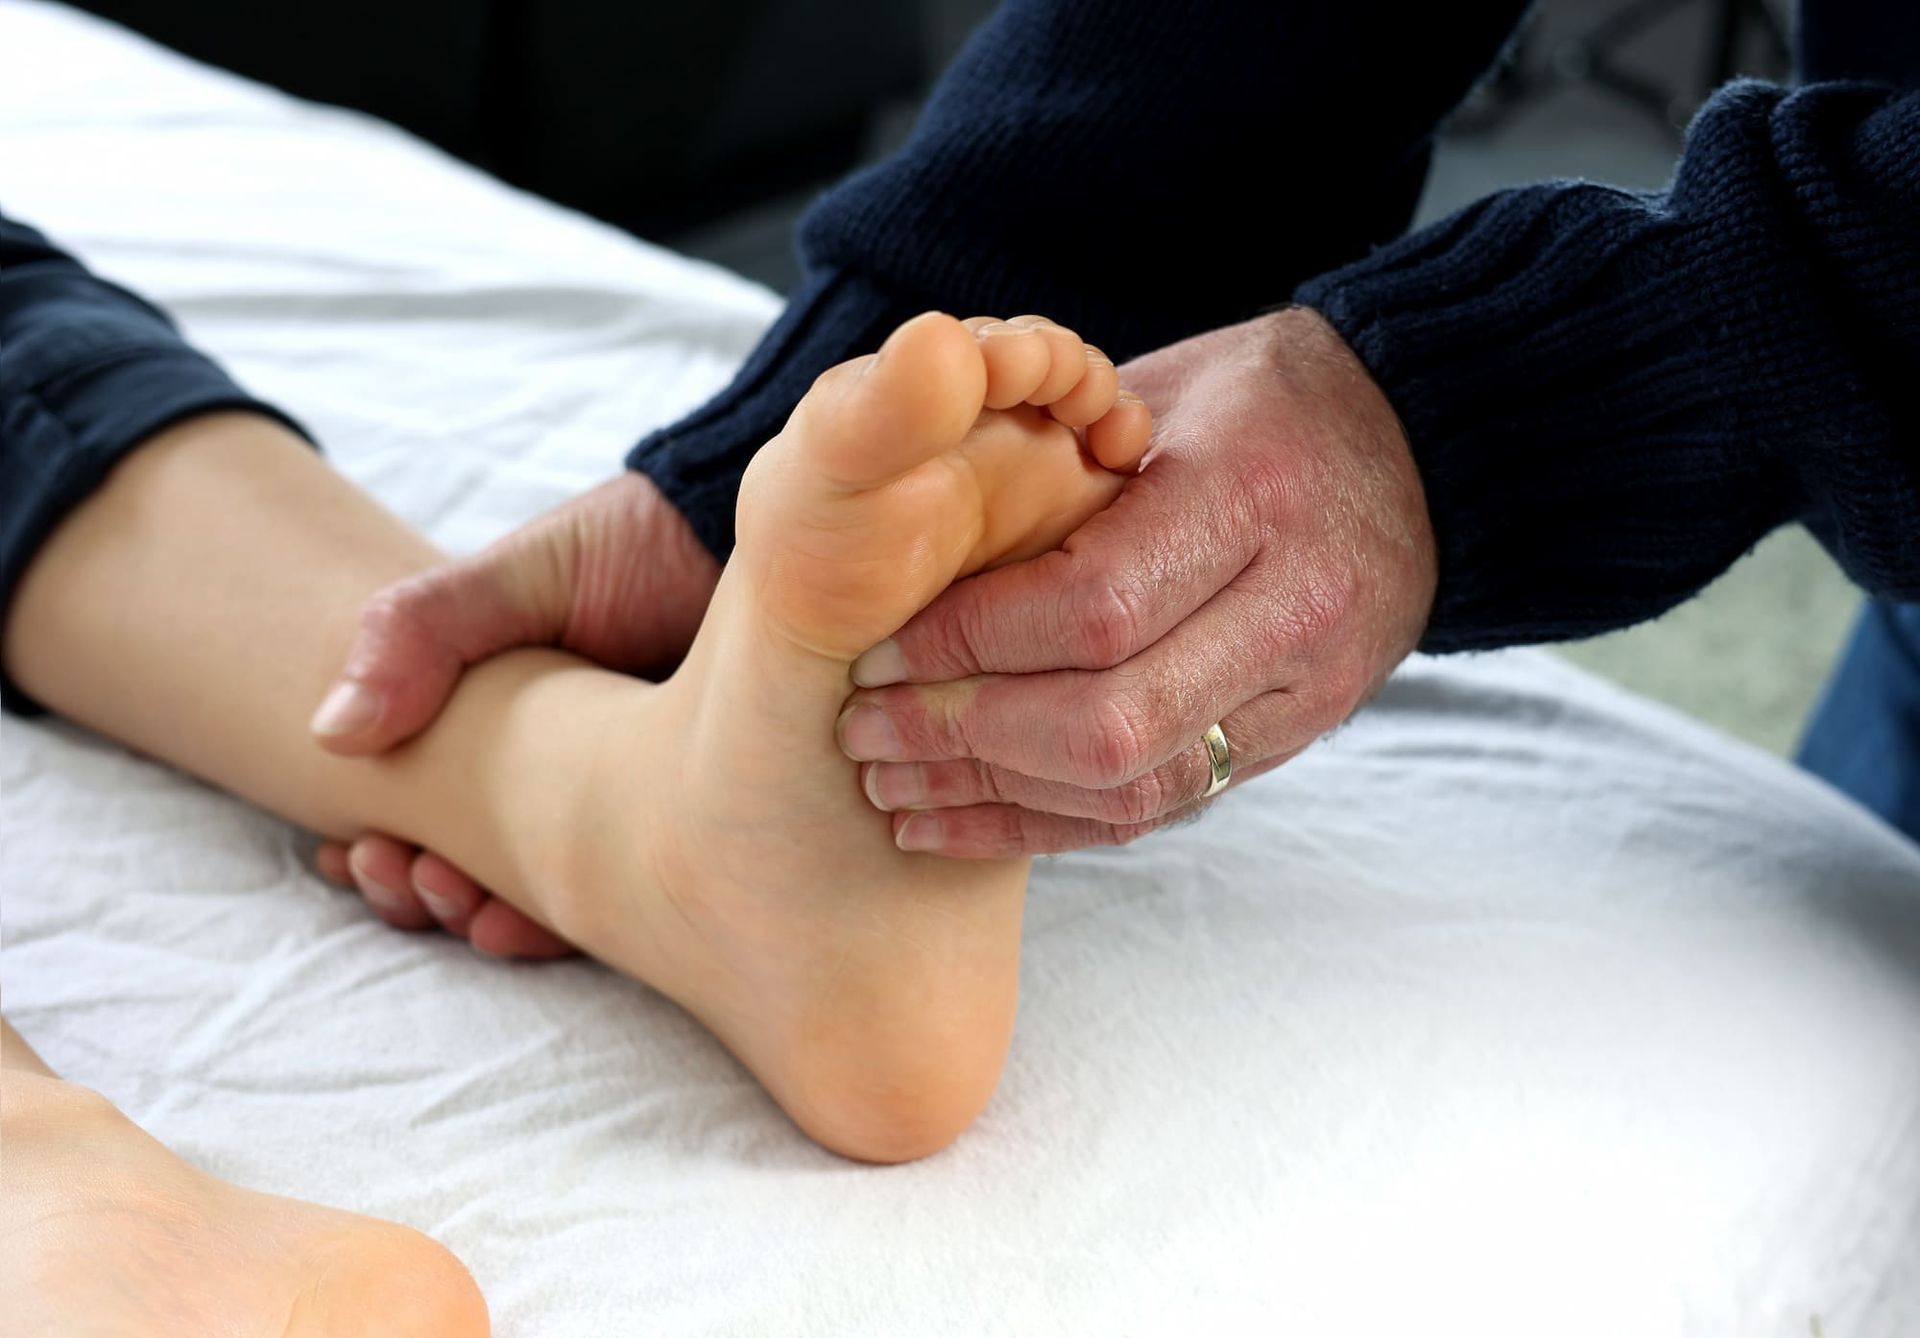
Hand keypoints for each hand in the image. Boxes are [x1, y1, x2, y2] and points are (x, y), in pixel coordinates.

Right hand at [309, 470, 719, 954]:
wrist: (776, 532)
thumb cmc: (642, 545)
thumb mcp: (522, 577)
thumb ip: (425, 632)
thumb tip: (331, 731)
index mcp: (516, 737)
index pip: (429, 818)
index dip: (386, 855)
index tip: (357, 855)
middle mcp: (575, 787)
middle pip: (481, 873)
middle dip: (431, 896)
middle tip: (418, 881)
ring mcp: (648, 818)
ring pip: (558, 903)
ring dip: (496, 921)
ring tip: (471, 910)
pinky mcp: (720, 834)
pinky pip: (657, 900)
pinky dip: (595, 924)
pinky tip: (554, 919)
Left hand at [834, 307, 1436, 856]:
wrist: (1426, 454)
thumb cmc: (1269, 401)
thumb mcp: (1170, 386)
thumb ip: (1062, 455)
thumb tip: (919, 531)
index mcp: (1253, 494)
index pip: (1094, 605)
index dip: (971, 643)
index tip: (879, 649)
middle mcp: (1291, 609)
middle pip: (1109, 720)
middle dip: (966, 736)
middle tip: (864, 729)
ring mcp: (1302, 692)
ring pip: (1132, 787)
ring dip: (993, 799)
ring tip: (890, 787)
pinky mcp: (1290, 742)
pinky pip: (1159, 811)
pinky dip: (1049, 826)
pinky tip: (959, 822)